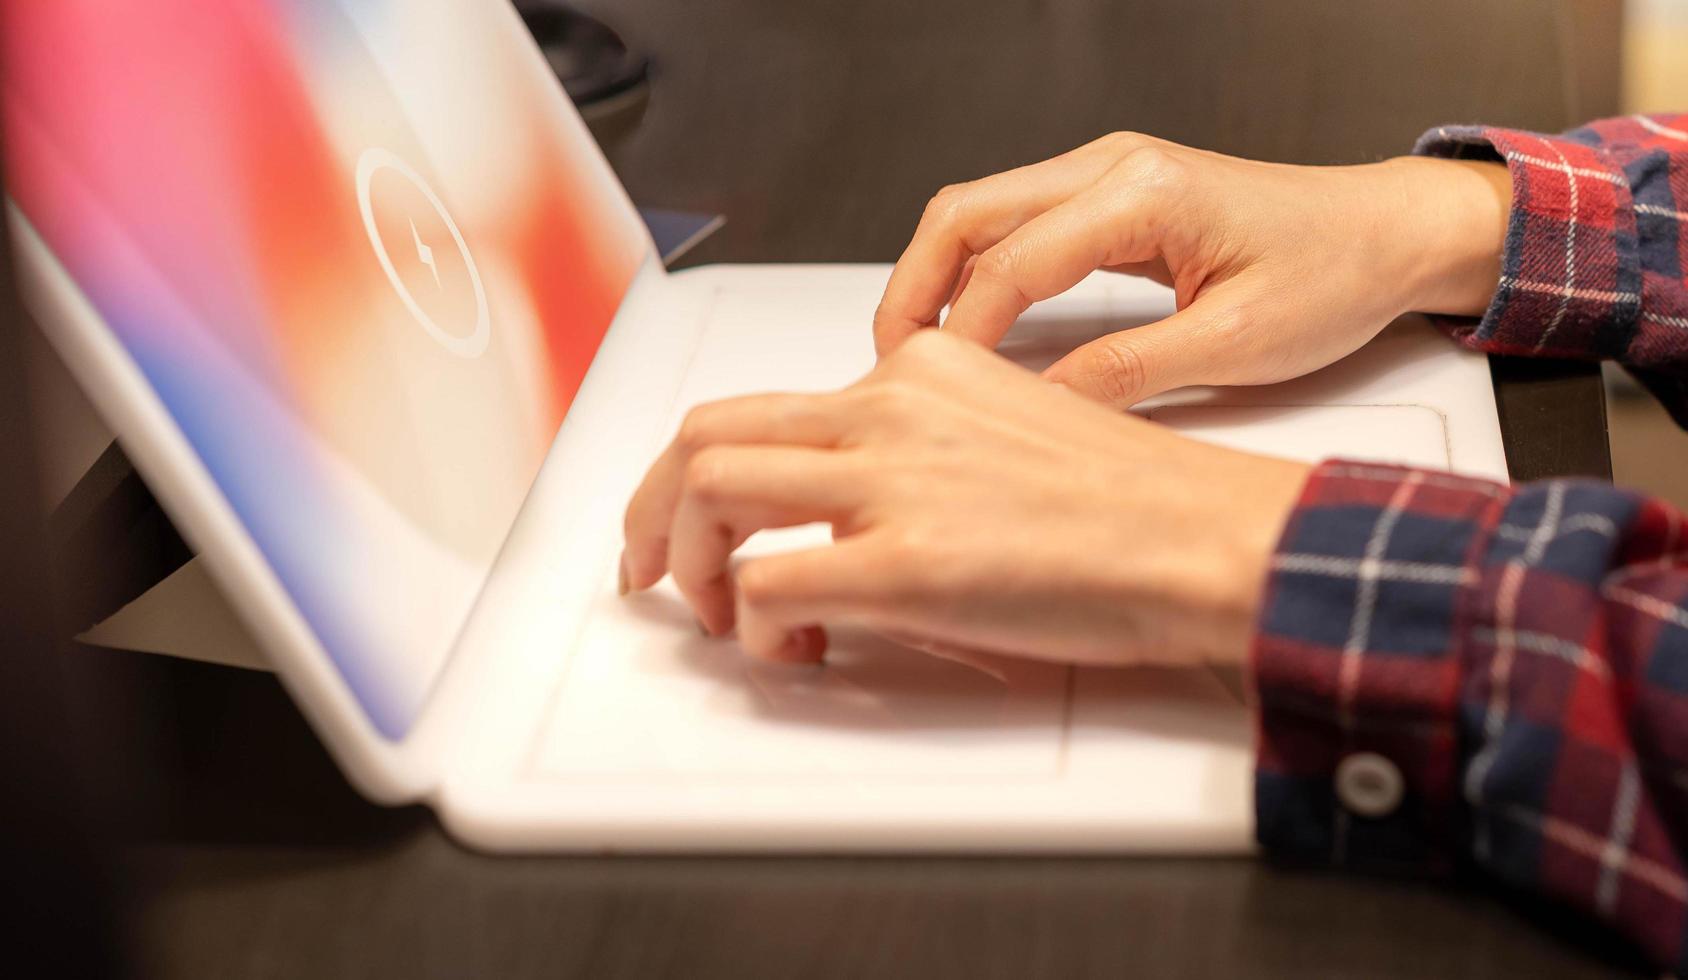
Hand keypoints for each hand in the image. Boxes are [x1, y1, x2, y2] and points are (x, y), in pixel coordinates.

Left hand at [620, 330, 1309, 666]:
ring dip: (685, 563)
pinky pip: (771, 586)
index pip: (765, 407)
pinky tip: (800, 650)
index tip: (688, 518)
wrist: (1208, 539)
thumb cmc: (1133, 504)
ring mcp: (891, 482)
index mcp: (917, 374)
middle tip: (645, 569)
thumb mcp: (1003, 437)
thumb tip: (833, 524)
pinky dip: (758, 630)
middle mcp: (888, 411)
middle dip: (649, 509)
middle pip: (706, 434)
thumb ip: (910, 456)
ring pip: (709, 492)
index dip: (698, 471)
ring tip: (722, 618)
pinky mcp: (904, 562)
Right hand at [872, 133, 1511, 406]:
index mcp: (1144, 192)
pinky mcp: (1114, 194)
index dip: (961, 335)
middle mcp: (1115, 165)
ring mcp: (1110, 173)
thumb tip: (1042, 408)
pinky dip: (976, 271)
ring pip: (982, 210)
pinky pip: (1017, 222)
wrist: (1389, 234)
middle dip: (913, 287)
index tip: (937, 394)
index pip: (1011, 262)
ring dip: (937, 275)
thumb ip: (1128, 375)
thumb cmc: (1334, 275)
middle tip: (888, 363)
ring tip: (915, 350)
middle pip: (966, 211)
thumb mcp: (1234, 345)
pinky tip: (970, 323)